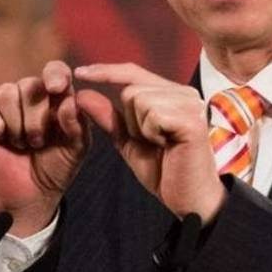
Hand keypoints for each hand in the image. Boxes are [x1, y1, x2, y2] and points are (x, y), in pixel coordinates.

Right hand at [0, 60, 86, 235]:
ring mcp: (6, 105)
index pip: (55, 71)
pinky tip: (1, 137)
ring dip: (16, 123)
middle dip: (36, 118)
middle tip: (38, 143)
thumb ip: (77, 126)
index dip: (55, 75)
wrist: (31, 194)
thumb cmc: (57, 167)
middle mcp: (31, 95)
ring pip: (6, 93)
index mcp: (56, 97)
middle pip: (30, 85)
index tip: (56, 89)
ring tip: (22, 143)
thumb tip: (70, 102)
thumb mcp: (76, 150)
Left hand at [74, 63, 225, 221]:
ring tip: (161, 144)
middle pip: (131, 90)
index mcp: (172, 94)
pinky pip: (153, 114)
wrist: (189, 199)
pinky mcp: (192, 119)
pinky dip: (152, 133)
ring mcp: (191, 104)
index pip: (133, 72)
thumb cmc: (164, 171)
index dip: (106, 71)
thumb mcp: (129, 142)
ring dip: (141, 129)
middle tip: (152, 142)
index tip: (79, 72)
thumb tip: (82, 94)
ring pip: (139, 100)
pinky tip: (168, 146)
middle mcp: (184, 93)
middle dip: (130, 121)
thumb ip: (108, 117)